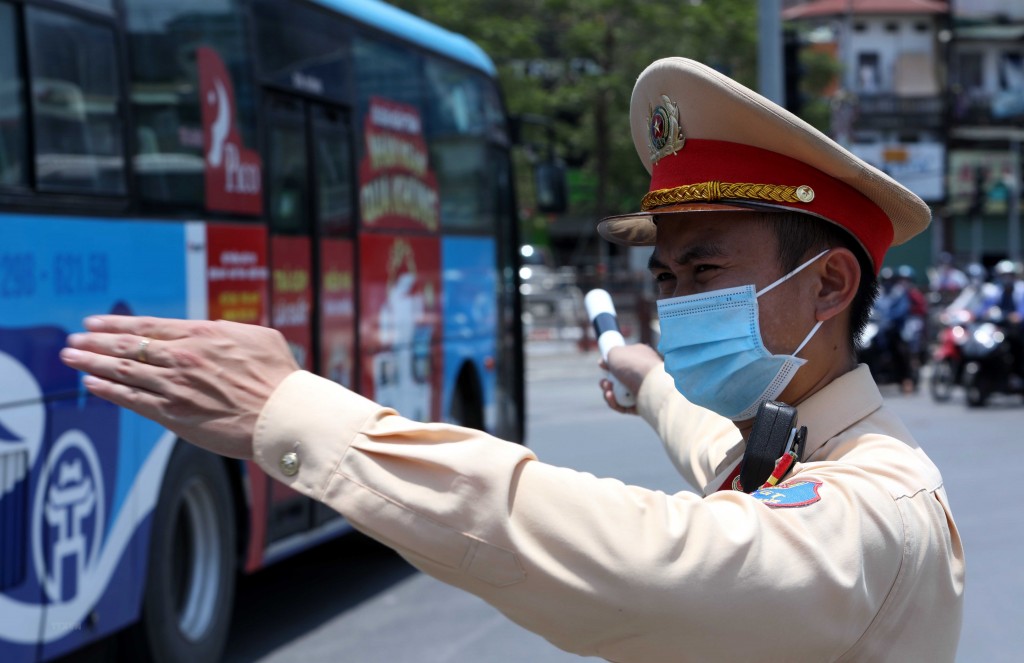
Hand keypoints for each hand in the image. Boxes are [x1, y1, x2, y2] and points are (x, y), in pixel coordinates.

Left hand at [60, 316, 299, 459]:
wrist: (284, 414)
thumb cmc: (280, 377)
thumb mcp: (259, 338)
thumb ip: (229, 332)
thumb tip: (216, 329)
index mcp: (203, 335)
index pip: (148, 326)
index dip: (117, 324)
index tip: (95, 322)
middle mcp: (183, 358)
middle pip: (128, 346)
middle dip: (95, 341)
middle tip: (74, 340)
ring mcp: (176, 386)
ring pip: (123, 371)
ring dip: (93, 363)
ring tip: (72, 358)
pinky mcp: (175, 414)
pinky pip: (132, 400)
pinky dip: (109, 390)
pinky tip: (92, 384)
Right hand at [598, 344, 661, 413]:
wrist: (650, 384)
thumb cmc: (634, 365)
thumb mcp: (616, 352)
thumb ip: (609, 354)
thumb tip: (604, 362)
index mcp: (641, 357)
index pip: (624, 361)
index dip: (611, 364)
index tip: (601, 365)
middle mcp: (642, 374)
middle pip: (619, 379)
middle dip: (607, 381)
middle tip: (604, 381)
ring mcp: (642, 391)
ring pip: (619, 394)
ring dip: (608, 392)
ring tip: (607, 389)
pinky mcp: (641, 406)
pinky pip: (623, 406)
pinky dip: (614, 402)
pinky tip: (610, 396)